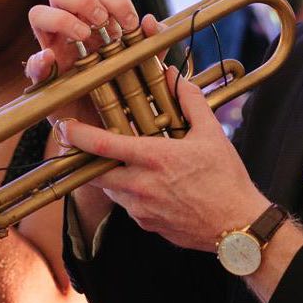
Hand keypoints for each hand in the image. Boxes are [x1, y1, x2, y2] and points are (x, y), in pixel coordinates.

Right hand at [26, 0, 156, 121]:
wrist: (111, 131)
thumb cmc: (127, 92)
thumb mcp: (145, 68)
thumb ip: (151, 46)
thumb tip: (150, 21)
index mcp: (97, 24)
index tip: (129, 22)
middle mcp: (71, 31)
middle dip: (82, 0)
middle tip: (101, 22)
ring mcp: (54, 51)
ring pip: (38, 13)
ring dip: (61, 19)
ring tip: (82, 38)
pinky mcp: (45, 79)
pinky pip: (32, 62)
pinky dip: (39, 58)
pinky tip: (52, 60)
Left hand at [59, 73, 265, 251]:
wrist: (238, 226)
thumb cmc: (226, 180)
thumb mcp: (212, 134)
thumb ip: (190, 101)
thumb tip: (176, 76)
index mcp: (154, 159)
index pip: (102, 146)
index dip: (77, 135)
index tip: (64, 127)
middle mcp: (141, 186)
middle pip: (94, 172)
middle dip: (87, 160)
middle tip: (88, 147)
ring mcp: (141, 209)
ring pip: (111, 189)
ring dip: (112, 175)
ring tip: (130, 164)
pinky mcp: (147, 225)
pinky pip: (128, 206)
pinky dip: (131, 193)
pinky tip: (150, 185)